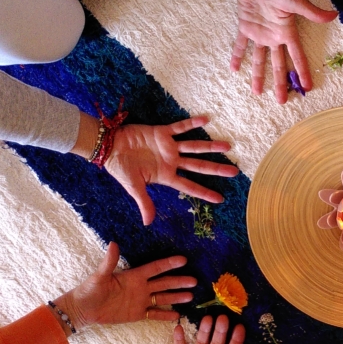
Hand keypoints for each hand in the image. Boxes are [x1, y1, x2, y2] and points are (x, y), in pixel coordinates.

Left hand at [55, 242, 194, 329]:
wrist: (83, 309)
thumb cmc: (90, 290)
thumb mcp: (99, 276)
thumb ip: (109, 262)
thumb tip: (113, 243)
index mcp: (134, 276)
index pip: (155, 268)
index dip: (169, 264)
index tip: (183, 260)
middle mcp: (141, 287)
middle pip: (164, 283)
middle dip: (179, 281)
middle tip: (194, 281)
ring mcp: (140, 300)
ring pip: (163, 298)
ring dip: (176, 297)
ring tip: (190, 297)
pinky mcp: (137, 313)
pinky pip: (154, 314)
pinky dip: (165, 315)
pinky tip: (177, 315)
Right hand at [105, 118, 239, 225]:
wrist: (107, 148)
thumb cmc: (119, 168)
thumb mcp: (133, 187)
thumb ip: (144, 203)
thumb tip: (148, 223)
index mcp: (166, 176)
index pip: (190, 186)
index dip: (204, 192)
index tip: (220, 199)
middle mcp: (171, 162)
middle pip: (199, 166)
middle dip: (216, 169)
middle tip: (235, 171)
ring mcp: (168, 147)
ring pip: (194, 147)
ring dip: (210, 146)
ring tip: (228, 146)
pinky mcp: (161, 132)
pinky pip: (179, 127)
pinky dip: (191, 123)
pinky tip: (206, 120)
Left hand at [221, 0, 336, 102]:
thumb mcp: (295, 0)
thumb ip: (312, 11)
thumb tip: (334, 15)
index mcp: (287, 32)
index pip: (297, 56)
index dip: (302, 72)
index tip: (307, 87)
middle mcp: (275, 36)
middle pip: (279, 64)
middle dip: (280, 83)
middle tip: (281, 101)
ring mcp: (260, 32)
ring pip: (260, 60)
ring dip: (258, 75)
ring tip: (257, 92)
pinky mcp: (246, 26)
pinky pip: (241, 44)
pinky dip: (238, 56)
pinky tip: (235, 69)